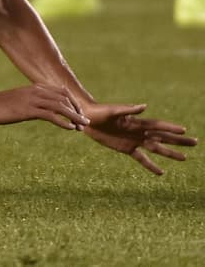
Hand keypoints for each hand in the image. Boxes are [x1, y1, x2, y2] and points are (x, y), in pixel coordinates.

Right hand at [0, 84, 89, 128]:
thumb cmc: (1, 103)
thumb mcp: (20, 99)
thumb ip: (33, 100)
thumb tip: (42, 109)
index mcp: (36, 87)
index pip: (62, 92)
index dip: (73, 103)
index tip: (78, 114)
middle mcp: (37, 91)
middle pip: (65, 98)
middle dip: (77, 110)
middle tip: (83, 122)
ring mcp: (33, 100)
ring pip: (61, 107)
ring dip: (74, 117)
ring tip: (82, 126)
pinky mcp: (28, 110)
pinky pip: (51, 115)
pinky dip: (63, 122)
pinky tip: (70, 128)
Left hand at [79, 103, 197, 175]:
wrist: (87, 119)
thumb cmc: (99, 112)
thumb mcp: (112, 111)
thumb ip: (127, 110)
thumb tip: (144, 106)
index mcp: (137, 122)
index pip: (158, 125)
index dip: (170, 127)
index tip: (184, 130)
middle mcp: (139, 132)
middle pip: (163, 137)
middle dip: (178, 140)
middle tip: (195, 142)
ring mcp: (134, 140)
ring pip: (156, 148)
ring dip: (170, 154)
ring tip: (185, 158)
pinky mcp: (127, 148)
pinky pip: (142, 159)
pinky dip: (151, 165)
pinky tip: (161, 173)